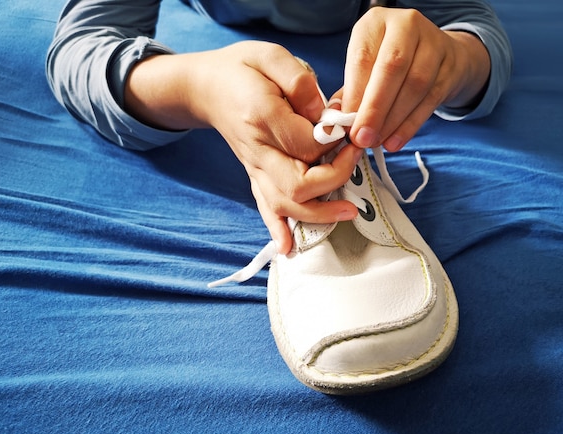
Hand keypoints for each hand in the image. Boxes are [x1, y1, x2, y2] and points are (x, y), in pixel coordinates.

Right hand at [124, 41, 360, 253]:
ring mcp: (254, 168)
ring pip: (284, 204)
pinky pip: (264, 207)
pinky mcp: (254, 175)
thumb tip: (323, 114)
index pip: (308, 144)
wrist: (206, 87)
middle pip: (298, 185)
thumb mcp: (269, 55)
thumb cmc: (241, 69)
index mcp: (262, 117)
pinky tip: (287, 248)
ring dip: (318, 214)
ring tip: (349, 212)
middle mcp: (257, 150)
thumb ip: (298, 81)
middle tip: (356, 159)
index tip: (351, 128)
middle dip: (336, 179)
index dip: (336, 141)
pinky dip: (277, 229)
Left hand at [338, 7, 490, 150]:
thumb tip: (336, 121)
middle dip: (374, 109)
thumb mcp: (365, 68)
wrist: (437, 55)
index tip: (346, 125)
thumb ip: (351, 92)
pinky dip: (410, 125)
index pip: (363, 58)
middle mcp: (406, 26)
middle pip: (392, 68)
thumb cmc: (389, 65)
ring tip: (376, 142)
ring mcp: (433, 44)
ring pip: (414, 85)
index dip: (354, 95)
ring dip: (392, 120)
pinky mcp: (450, 67)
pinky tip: (395, 141)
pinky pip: (430, 100)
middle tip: (362, 138)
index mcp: (375, 22)